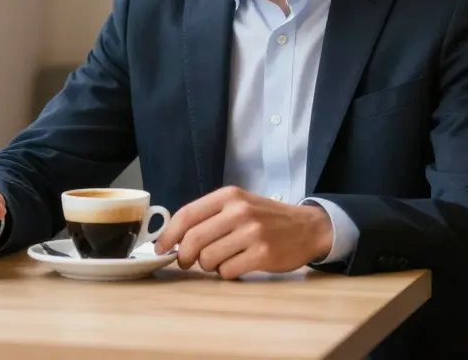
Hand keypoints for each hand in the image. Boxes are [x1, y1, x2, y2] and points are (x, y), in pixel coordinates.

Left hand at [153, 186, 332, 279]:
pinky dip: (225, 273)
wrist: (307, 227)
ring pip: (208, 258)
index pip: (187, 214)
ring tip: (219, 260)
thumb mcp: (239, 204)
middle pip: (193, 239)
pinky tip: (236, 265)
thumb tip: (174, 237)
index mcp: (229, 196)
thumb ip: (210, 215)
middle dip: (183, 255)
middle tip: (185, 262)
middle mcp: (239, 211)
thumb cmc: (266, 218)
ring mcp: (252, 233)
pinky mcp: (262, 254)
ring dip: (207, 265)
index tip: (161, 247)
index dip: (169, 234)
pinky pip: (227, 271)